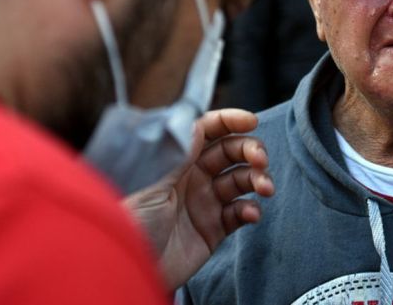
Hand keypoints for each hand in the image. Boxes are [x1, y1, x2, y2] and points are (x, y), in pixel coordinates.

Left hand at [123, 109, 273, 288]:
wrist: (127, 272)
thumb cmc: (127, 223)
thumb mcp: (150, 182)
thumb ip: (177, 154)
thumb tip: (196, 123)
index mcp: (174, 160)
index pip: (206, 130)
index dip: (229, 121)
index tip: (250, 121)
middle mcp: (192, 177)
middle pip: (230, 152)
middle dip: (250, 150)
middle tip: (261, 159)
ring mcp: (204, 202)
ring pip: (241, 180)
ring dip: (258, 180)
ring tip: (265, 188)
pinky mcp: (214, 228)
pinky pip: (240, 213)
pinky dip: (251, 210)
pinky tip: (251, 213)